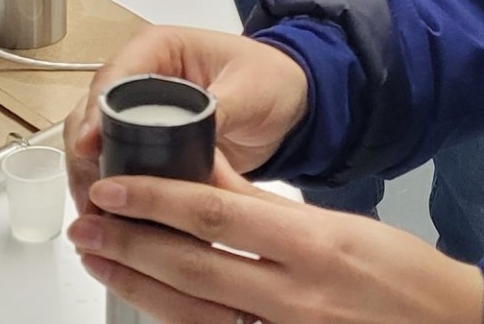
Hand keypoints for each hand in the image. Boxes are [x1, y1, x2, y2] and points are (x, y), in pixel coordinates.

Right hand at [64, 27, 310, 214]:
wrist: (290, 104)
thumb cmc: (271, 79)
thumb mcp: (249, 89)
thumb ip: (217, 107)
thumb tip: (188, 131)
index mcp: (158, 49)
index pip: (112, 78)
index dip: (95, 113)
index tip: (89, 146)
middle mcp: (139, 75)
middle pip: (91, 110)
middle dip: (84, 153)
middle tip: (90, 194)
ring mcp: (138, 109)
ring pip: (93, 138)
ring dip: (89, 174)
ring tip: (95, 211)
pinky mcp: (145, 140)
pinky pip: (113, 160)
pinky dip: (107, 185)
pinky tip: (109, 215)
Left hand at [71, 156, 483, 323]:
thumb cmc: (397, 273)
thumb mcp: (333, 222)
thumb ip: (261, 202)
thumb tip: (200, 173)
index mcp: (311, 243)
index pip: (214, 214)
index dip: (154, 200)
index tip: (112, 187)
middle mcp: (294, 295)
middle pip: (192, 266)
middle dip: (129, 244)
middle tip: (86, 224)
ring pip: (193, 311)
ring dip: (139, 283)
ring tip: (100, 257)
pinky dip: (177, 318)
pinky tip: (149, 300)